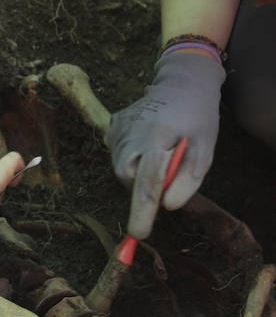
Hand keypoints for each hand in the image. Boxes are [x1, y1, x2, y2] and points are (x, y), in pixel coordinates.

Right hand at [107, 52, 224, 238]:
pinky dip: (133, 157)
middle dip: (143, 185)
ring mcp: (117, 128)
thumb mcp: (205, 149)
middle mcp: (130, 132)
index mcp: (157, 136)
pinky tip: (147, 141)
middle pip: (128, 177)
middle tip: (167, 172)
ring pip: (123, 168)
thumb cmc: (197, 117)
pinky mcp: (111, 126)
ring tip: (160, 150)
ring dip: (140, 170)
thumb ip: (187, 179)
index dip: (143, 211)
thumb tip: (167, 206)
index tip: (139, 233)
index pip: (147, 182)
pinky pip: (119, 154)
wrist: (181, 83)